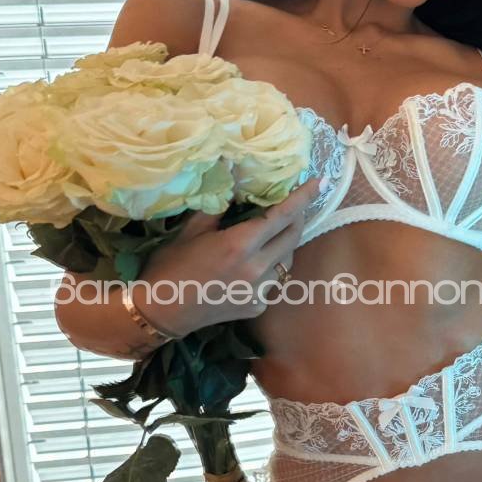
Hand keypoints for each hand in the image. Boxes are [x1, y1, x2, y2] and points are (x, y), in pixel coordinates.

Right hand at [136, 176, 323, 335]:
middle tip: (293, 205)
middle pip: (292, 237)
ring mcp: (259, 291)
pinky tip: (252, 265)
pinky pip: (273, 281)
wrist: (161, 311)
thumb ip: (218, 203)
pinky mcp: (257, 307)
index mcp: (240, 245)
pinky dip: (269, 268)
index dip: (303, 197)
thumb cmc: (171, 266)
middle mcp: (257, 269)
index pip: (282, 215)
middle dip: (297, 217)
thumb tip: (232, 170)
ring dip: (283, 244)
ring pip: (286, 260)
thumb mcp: (191, 230)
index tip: (320, 183)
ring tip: (269, 235)